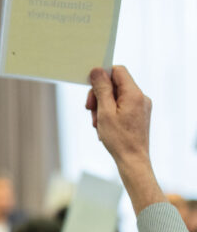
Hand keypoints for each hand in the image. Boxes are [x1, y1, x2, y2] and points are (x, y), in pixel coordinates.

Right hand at [85, 66, 164, 214]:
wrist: (133, 159)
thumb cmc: (119, 139)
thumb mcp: (104, 112)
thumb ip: (101, 89)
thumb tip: (97, 71)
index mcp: (134, 94)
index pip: (118, 71)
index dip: (102, 76)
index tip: (91, 87)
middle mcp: (141, 97)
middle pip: (116, 84)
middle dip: (100, 95)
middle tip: (90, 109)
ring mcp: (141, 106)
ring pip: (117, 96)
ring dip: (103, 106)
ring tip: (97, 123)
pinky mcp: (139, 114)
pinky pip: (122, 106)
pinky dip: (110, 112)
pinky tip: (104, 126)